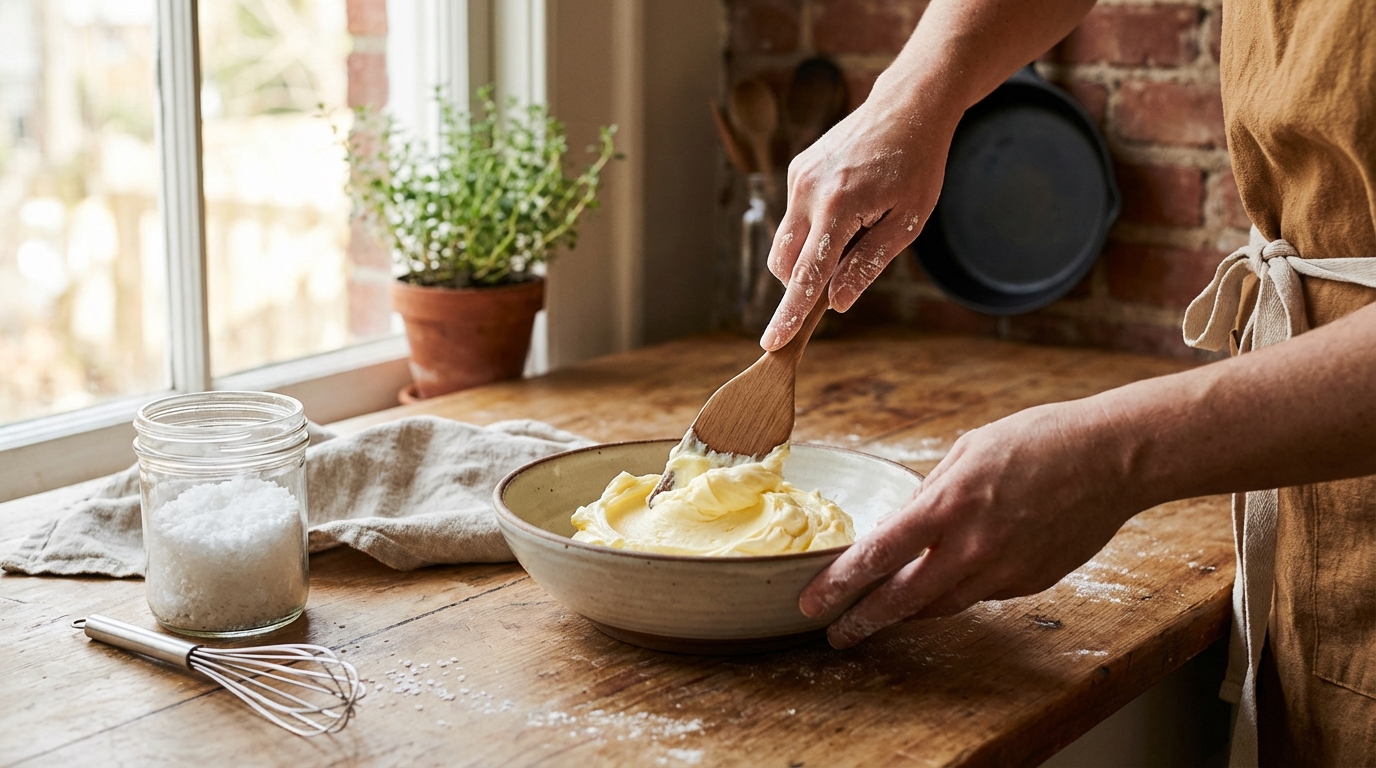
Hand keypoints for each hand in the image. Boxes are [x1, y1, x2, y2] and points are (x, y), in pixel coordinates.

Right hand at [760, 80, 959, 350]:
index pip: (806, 276)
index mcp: (838, 207)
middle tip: (843, 277)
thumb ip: (868, 264)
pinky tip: (849, 208)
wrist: (908, 106)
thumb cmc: (917, 165)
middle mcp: (808, 191)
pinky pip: (794, 217)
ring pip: (785, 242)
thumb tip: (837, 302)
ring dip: (810, 255)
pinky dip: (813, 229)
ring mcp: (798, 177)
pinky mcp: (797, 169)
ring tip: (855, 232)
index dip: (790, 313)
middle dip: (803, 283)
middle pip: (784, 264)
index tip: (772, 343)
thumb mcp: (907, 222)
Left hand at [798, 398, 1145, 648]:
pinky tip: (947, 582)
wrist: (1113, 458)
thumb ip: (929, 494)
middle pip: (903, 601)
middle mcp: (974, 547)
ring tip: (878, 617)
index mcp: (950, 505)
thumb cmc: (1040, 440)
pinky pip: (981, 595)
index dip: (839, 585)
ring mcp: (1005, 571)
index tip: (812, 602)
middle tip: (836, 634)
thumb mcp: (967, 451)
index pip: (879, 556)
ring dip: (906, 614)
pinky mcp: (1031, 583)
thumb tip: (900, 527)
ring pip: (941, 607)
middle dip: (863, 622)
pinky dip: (957, 592)